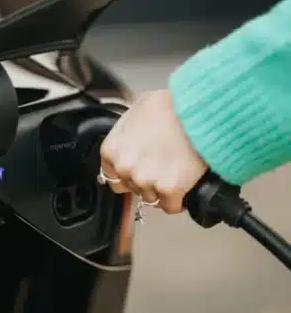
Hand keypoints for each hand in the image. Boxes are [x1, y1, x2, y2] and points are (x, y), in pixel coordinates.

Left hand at [100, 89, 207, 213]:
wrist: (199, 109)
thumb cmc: (170, 106)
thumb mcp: (136, 110)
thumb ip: (126, 133)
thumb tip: (128, 142)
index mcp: (112, 150)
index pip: (111, 176)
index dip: (128, 173)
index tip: (139, 169)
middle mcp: (125, 168)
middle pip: (132, 187)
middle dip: (146, 179)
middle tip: (162, 165)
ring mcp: (146, 181)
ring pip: (151, 198)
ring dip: (162, 189)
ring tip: (175, 169)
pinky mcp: (170, 190)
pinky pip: (171, 206)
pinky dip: (178, 200)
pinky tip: (184, 185)